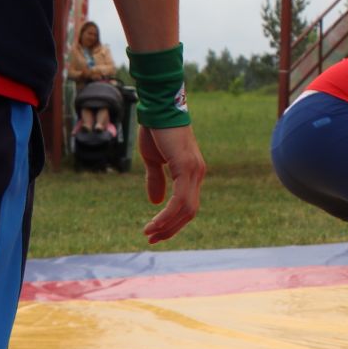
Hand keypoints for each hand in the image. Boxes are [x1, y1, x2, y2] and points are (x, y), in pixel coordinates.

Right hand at [139, 126, 205, 243]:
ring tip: (150, 233)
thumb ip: (155, 180)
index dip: (173, 221)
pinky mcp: (186, 167)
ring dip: (168, 225)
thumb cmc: (156, 131)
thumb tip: (155, 202)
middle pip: (190, 211)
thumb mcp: (154, 160)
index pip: (187, 205)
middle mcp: (197, 174)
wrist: (158, 109)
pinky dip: (168, 215)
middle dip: (171, 228)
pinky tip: (155, 223)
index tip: (155, 232)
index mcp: (191, 173)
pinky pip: (180, 199)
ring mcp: (194, 171)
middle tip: (152, 239)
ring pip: (186, 209)